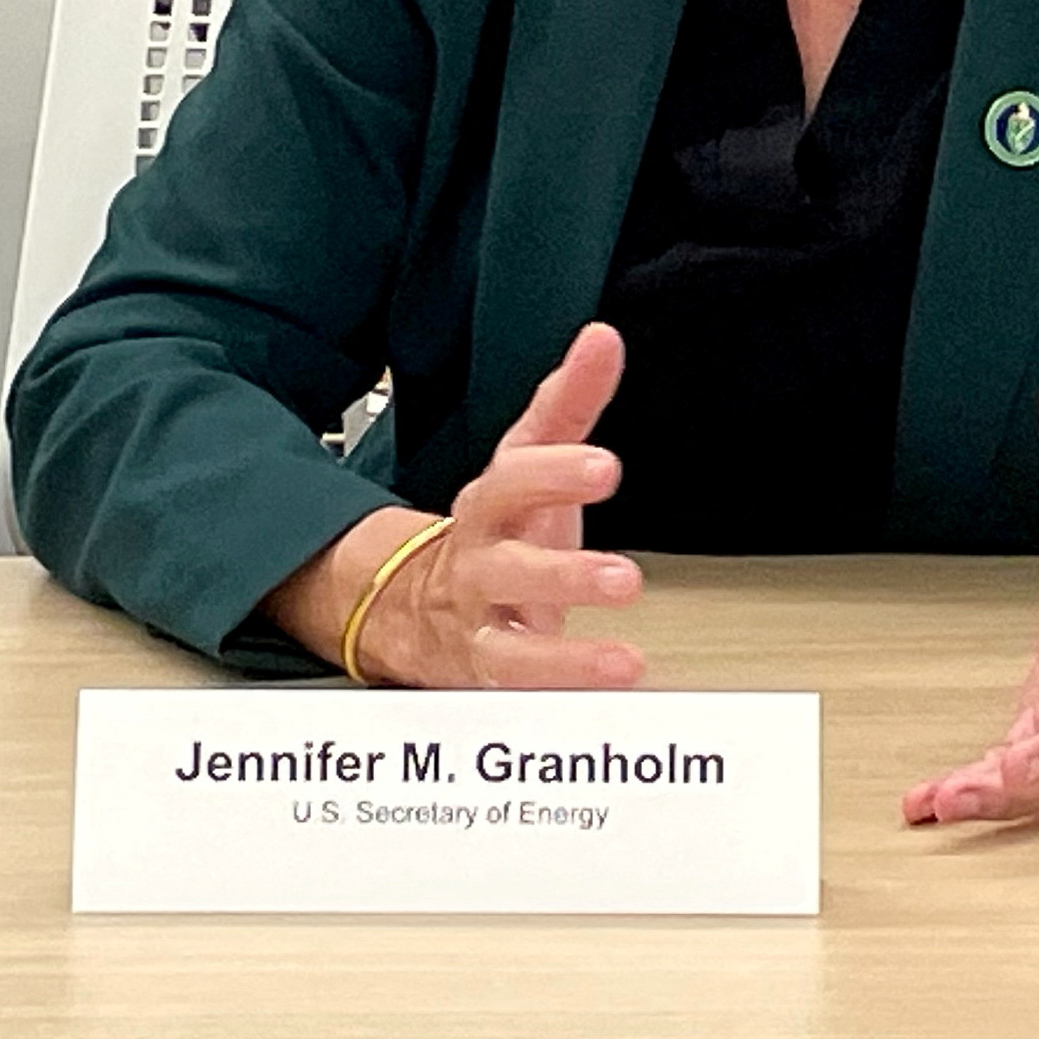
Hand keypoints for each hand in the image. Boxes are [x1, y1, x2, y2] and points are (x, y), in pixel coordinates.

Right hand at [280, 322, 649, 690]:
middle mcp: (480, 564)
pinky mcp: (483, 679)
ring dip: (563, 658)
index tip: (603, 467)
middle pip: (506, 566)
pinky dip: (557, 700)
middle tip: (624, 579)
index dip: (554, 472)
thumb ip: (568, 403)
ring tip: (621, 663)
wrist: (414, 605)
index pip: (513, 479)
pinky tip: (602, 697)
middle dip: (562, 573)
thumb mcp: (529, 462)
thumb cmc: (496, 528)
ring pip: (506, 645)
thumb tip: (601, 339)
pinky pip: (516, 696)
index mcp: (492, 504)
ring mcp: (477, 626)